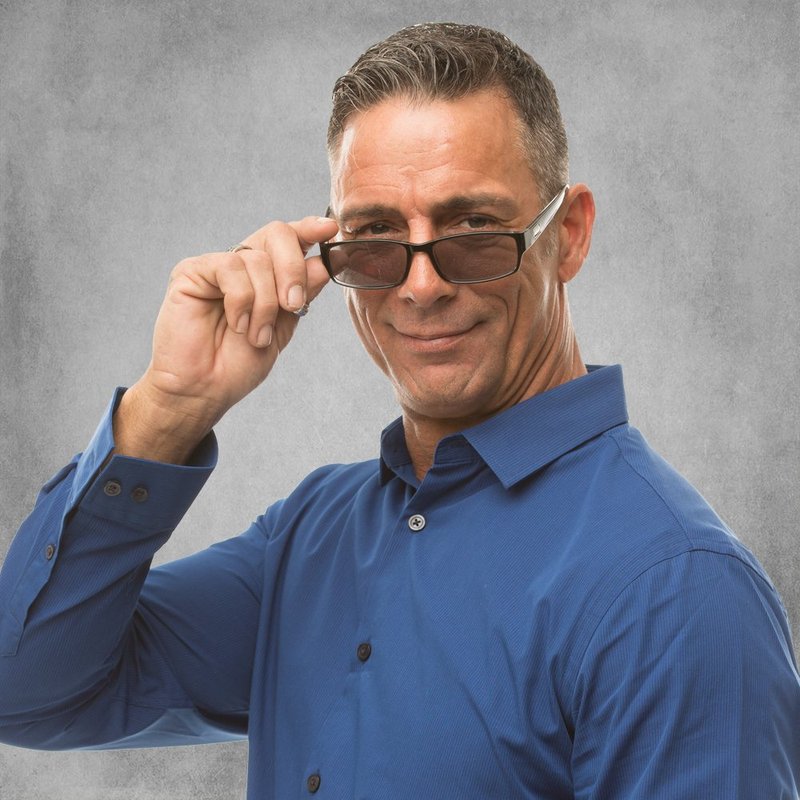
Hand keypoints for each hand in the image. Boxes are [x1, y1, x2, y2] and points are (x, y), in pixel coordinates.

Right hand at [115, 215, 338, 462]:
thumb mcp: (283, 327)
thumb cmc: (237, 365)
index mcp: (266, 276)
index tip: (330, 230)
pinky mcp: (192, 272)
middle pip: (277, 234)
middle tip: (292, 305)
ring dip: (265, 303)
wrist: (204, 389)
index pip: (289, 240)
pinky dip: (242, 300)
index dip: (309, 230)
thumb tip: (321, 263)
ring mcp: (216, 267)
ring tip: (256, 335)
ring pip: (257, 259)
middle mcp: (242, 266)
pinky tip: (237, 324)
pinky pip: (230, 268)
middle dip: (293, 269)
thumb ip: (301, 294)